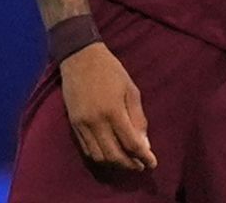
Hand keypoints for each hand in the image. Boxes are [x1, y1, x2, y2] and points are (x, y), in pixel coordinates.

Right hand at [58, 42, 156, 170]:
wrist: (80, 59)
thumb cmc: (111, 71)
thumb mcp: (131, 90)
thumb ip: (138, 118)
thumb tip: (144, 143)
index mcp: (113, 111)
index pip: (130, 143)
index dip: (143, 156)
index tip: (153, 163)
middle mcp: (95, 122)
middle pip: (113, 154)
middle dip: (129, 164)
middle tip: (142, 166)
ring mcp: (82, 125)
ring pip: (98, 156)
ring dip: (114, 163)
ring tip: (128, 163)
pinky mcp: (73, 125)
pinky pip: (86, 149)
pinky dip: (100, 156)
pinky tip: (111, 156)